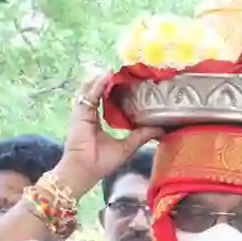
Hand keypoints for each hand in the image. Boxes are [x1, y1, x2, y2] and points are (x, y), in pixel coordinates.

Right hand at [54, 75, 162, 196]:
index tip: (133, 83)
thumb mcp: (127, 146)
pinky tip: (107, 77)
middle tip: (127, 71)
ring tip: (118, 69)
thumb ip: (142, 135)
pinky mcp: (80, 112)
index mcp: (99, 120)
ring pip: (93, 89)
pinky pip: (89, 94)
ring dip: (104, 79)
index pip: (108, 100)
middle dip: (112, 81)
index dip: (119, 91)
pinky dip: (98, 85)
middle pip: (100, 91)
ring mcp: (84, 111)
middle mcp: (90, 113)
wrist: (84, 170)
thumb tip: (161, 128)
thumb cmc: (102, 162)